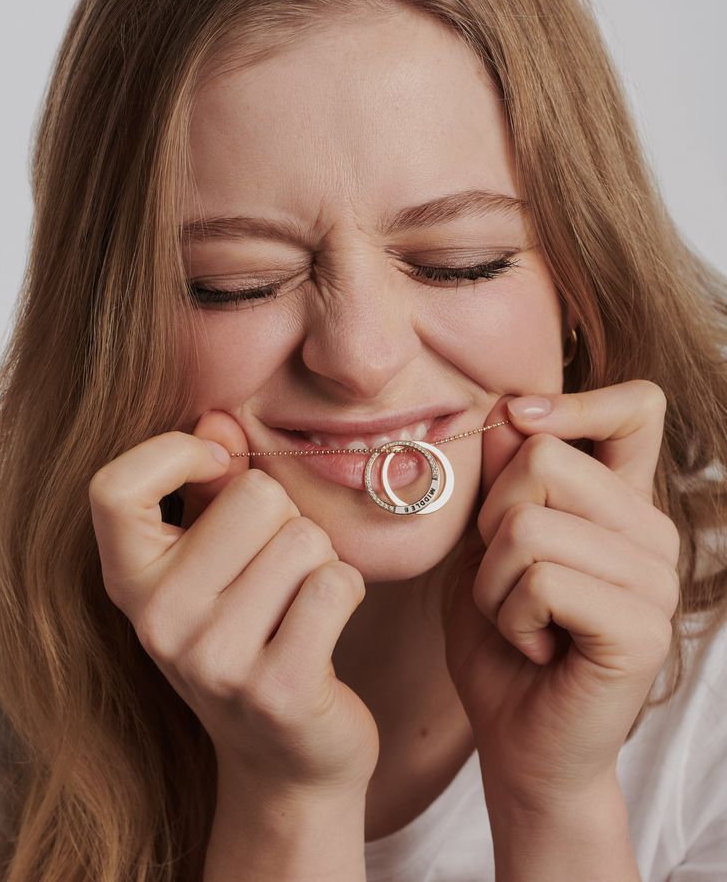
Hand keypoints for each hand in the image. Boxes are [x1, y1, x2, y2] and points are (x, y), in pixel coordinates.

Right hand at [88, 409, 378, 806]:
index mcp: (131, 581)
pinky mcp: (278, 689)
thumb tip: (220, 420)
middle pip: (254, 495)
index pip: (115, 486)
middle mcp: (157, 622)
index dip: (177, 455)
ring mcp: (213, 661)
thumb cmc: (252, 636)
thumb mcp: (216, 563)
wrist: (285, 755)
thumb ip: (214, 485)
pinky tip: (324, 627)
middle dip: (286, 521)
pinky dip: (346, 590)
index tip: (222, 469)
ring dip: (319, 560)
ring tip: (298, 605)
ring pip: (304, 537)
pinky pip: (336, 582)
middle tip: (276, 573)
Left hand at [442, 381, 679, 813]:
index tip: (518, 421)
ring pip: (529, 524)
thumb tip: (506, 409)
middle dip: (490, 521)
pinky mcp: (641, 627)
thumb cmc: (501, 639)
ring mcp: (655, 580)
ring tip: (517, 617)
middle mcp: (651, 532)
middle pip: (545, 461)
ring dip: (493, 580)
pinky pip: (540, 580)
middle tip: (506, 578)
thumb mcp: (485, 546)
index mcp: (621, 503)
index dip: (575, 400)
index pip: (636, 408)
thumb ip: (500, 480)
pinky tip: (535, 645)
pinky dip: (509, 615)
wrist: (520, 740)